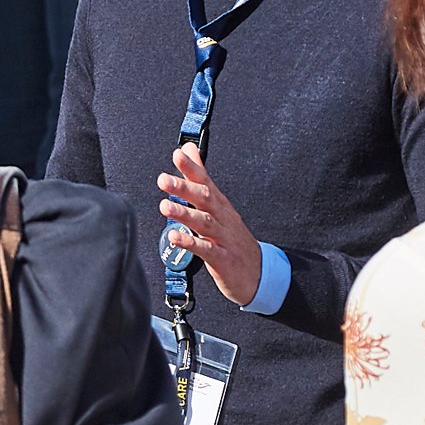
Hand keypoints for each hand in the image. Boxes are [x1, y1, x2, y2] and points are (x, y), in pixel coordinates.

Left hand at [157, 144, 263, 305]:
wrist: (260, 274)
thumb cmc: (233, 239)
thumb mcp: (218, 207)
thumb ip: (200, 179)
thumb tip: (188, 150)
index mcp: (220, 206)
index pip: (206, 182)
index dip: (192, 168)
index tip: (178, 154)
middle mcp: (223, 218)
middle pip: (205, 199)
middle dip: (184, 188)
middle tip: (164, 179)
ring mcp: (224, 239)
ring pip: (204, 222)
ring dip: (184, 214)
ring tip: (165, 206)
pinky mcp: (223, 259)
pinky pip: (206, 250)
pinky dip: (190, 243)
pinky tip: (175, 237)